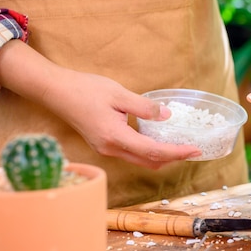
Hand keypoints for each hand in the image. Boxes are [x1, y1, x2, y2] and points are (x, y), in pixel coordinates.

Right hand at [0, 41, 200, 168]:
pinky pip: (131, 154)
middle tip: (192, 149)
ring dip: (161, 156)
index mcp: (115, 137)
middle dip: (173, 158)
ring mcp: (105, 149)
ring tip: (180, 145)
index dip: (177, 152)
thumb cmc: (85, 89)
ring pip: (140, 160)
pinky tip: (158, 140)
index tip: (195, 150)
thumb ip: (144, 107)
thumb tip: (167, 117)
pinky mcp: (103, 144)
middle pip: (149, 162)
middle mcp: (110, 149)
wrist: (56, 91)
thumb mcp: (119, 93)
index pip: (153, 151)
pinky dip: (149, 151)